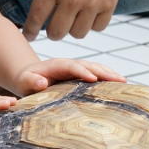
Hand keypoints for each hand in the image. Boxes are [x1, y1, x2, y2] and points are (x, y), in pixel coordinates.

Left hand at [11, 57, 125, 95]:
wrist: (28, 76)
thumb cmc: (25, 82)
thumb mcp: (24, 82)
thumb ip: (32, 81)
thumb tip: (42, 82)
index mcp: (57, 65)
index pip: (72, 66)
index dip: (82, 71)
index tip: (93, 79)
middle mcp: (69, 64)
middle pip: (89, 65)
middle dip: (104, 72)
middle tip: (120, 80)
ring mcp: (76, 68)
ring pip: (96, 68)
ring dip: (110, 73)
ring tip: (124, 81)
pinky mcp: (80, 75)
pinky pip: (96, 74)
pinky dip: (107, 77)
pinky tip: (119, 84)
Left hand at [15, 0, 131, 39]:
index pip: (36, 17)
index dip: (30, 30)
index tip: (29, 35)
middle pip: (57, 32)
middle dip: (52, 31)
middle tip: (53, 25)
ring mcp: (92, 3)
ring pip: (78, 33)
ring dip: (73, 28)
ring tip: (73, 17)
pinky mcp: (109, 4)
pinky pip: (98, 27)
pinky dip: (93, 24)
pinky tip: (89, 13)